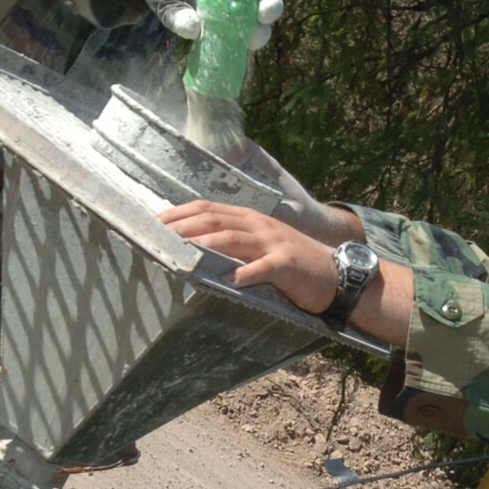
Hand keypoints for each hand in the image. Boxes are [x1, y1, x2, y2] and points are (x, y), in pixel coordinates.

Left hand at [158, 200, 337, 312]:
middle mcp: (258, 226)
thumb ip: (231, 243)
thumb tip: (193, 247)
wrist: (334, 272)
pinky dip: (247, 273)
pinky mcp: (287, 264)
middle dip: (185, 226)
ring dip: (208, 244)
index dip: (180, 213)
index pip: (208, 208)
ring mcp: (273, 243)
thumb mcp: (259, 245)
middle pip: (216, 220)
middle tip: (159, 235)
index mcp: (248, 219)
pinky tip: (230, 280)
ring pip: (235, 239)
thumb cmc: (291, 262)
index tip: (154, 222)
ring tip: (185, 251)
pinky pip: (265, 267)